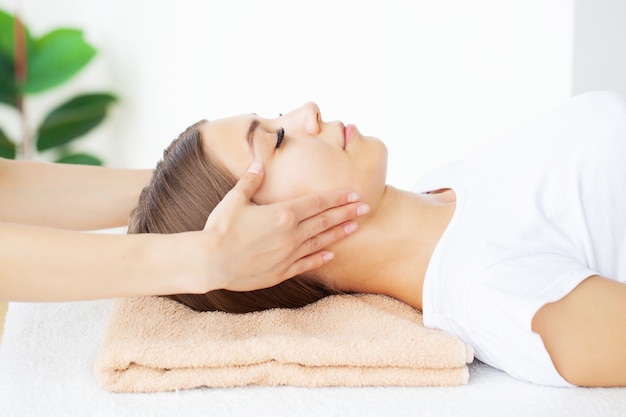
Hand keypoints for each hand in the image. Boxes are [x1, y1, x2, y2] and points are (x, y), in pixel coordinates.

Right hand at [203, 161, 368, 291]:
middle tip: (366, 207)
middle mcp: (291, 234)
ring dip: (339, 234)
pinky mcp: (281, 271)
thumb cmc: (220, 228)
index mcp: (282, 213)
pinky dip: (320, 257)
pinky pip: (306, 263)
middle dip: (346, 213)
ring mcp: (288, 254)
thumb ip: (250, 181)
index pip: (317, 202)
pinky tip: (331, 254)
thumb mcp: (234, 199)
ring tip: (355, 227)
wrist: (210, 262)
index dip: (336, 197)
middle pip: (325, 221)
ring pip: (320, 242)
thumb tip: (258, 164)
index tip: (352, 193)